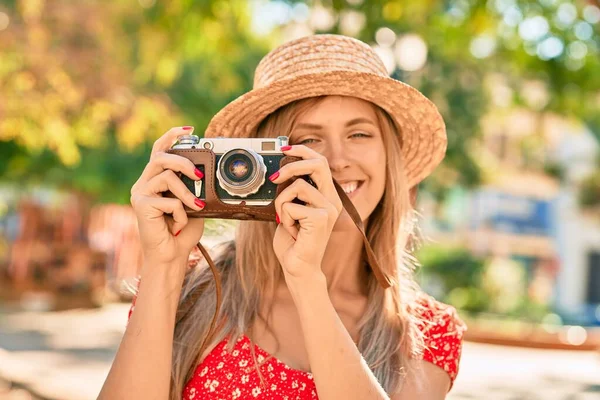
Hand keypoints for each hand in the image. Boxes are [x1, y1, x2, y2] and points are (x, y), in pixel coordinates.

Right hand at [130, 126, 205, 267]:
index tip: (189, 129)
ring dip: (187, 193)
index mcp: (155, 180)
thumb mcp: (194, 204)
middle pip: (160, 157)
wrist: (171, 257)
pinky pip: (168, 200)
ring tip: (197, 206)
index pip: (159, 150)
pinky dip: (181, 213)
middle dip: (183, 162)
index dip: (171, 136)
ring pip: (166, 176)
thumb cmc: (182, 232)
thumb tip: (205, 173)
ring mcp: (140, 194)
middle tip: (199, 175)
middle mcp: (144, 184)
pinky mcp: (140, 206)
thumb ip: (194, 188)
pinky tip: (179, 226)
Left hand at [270, 145, 342, 281]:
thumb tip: (278, 172)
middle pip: (317, 164)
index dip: (303, 151)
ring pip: (296, 186)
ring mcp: (328, 209)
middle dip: (292, 165)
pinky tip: (291, 231)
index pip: (320, 162)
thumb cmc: (293, 241)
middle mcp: (332, 200)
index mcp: (326, 196)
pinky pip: (291, 205)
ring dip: (281, 203)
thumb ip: (291, 193)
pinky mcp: (321, 219)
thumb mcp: (289, 210)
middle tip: (275, 177)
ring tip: (285, 220)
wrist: (298, 267)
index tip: (284, 148)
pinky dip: (283, 218)